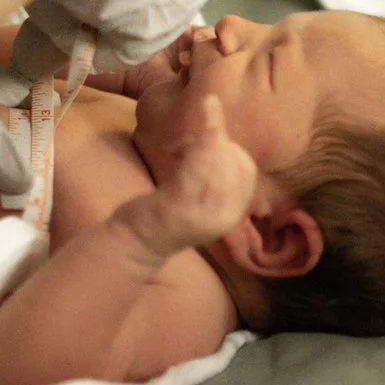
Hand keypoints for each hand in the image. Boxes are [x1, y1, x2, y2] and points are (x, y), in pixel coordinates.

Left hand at [119, 96, 255, 257]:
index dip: (229, 149)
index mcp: (233, 213)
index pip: (247, 169)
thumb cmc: (166, 214)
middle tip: (188, 146)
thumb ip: (217, 178)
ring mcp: (204, 215)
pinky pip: (194, 167)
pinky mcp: (181, 209)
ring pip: (217, 158)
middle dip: (214, 143)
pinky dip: (185, 148)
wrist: (136, 243)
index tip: (205, 147)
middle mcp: (225, 216)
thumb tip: (221, 140)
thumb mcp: (202, 200)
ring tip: (179, 148)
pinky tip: (172, 150)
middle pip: (235, 160)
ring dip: (196, 144)